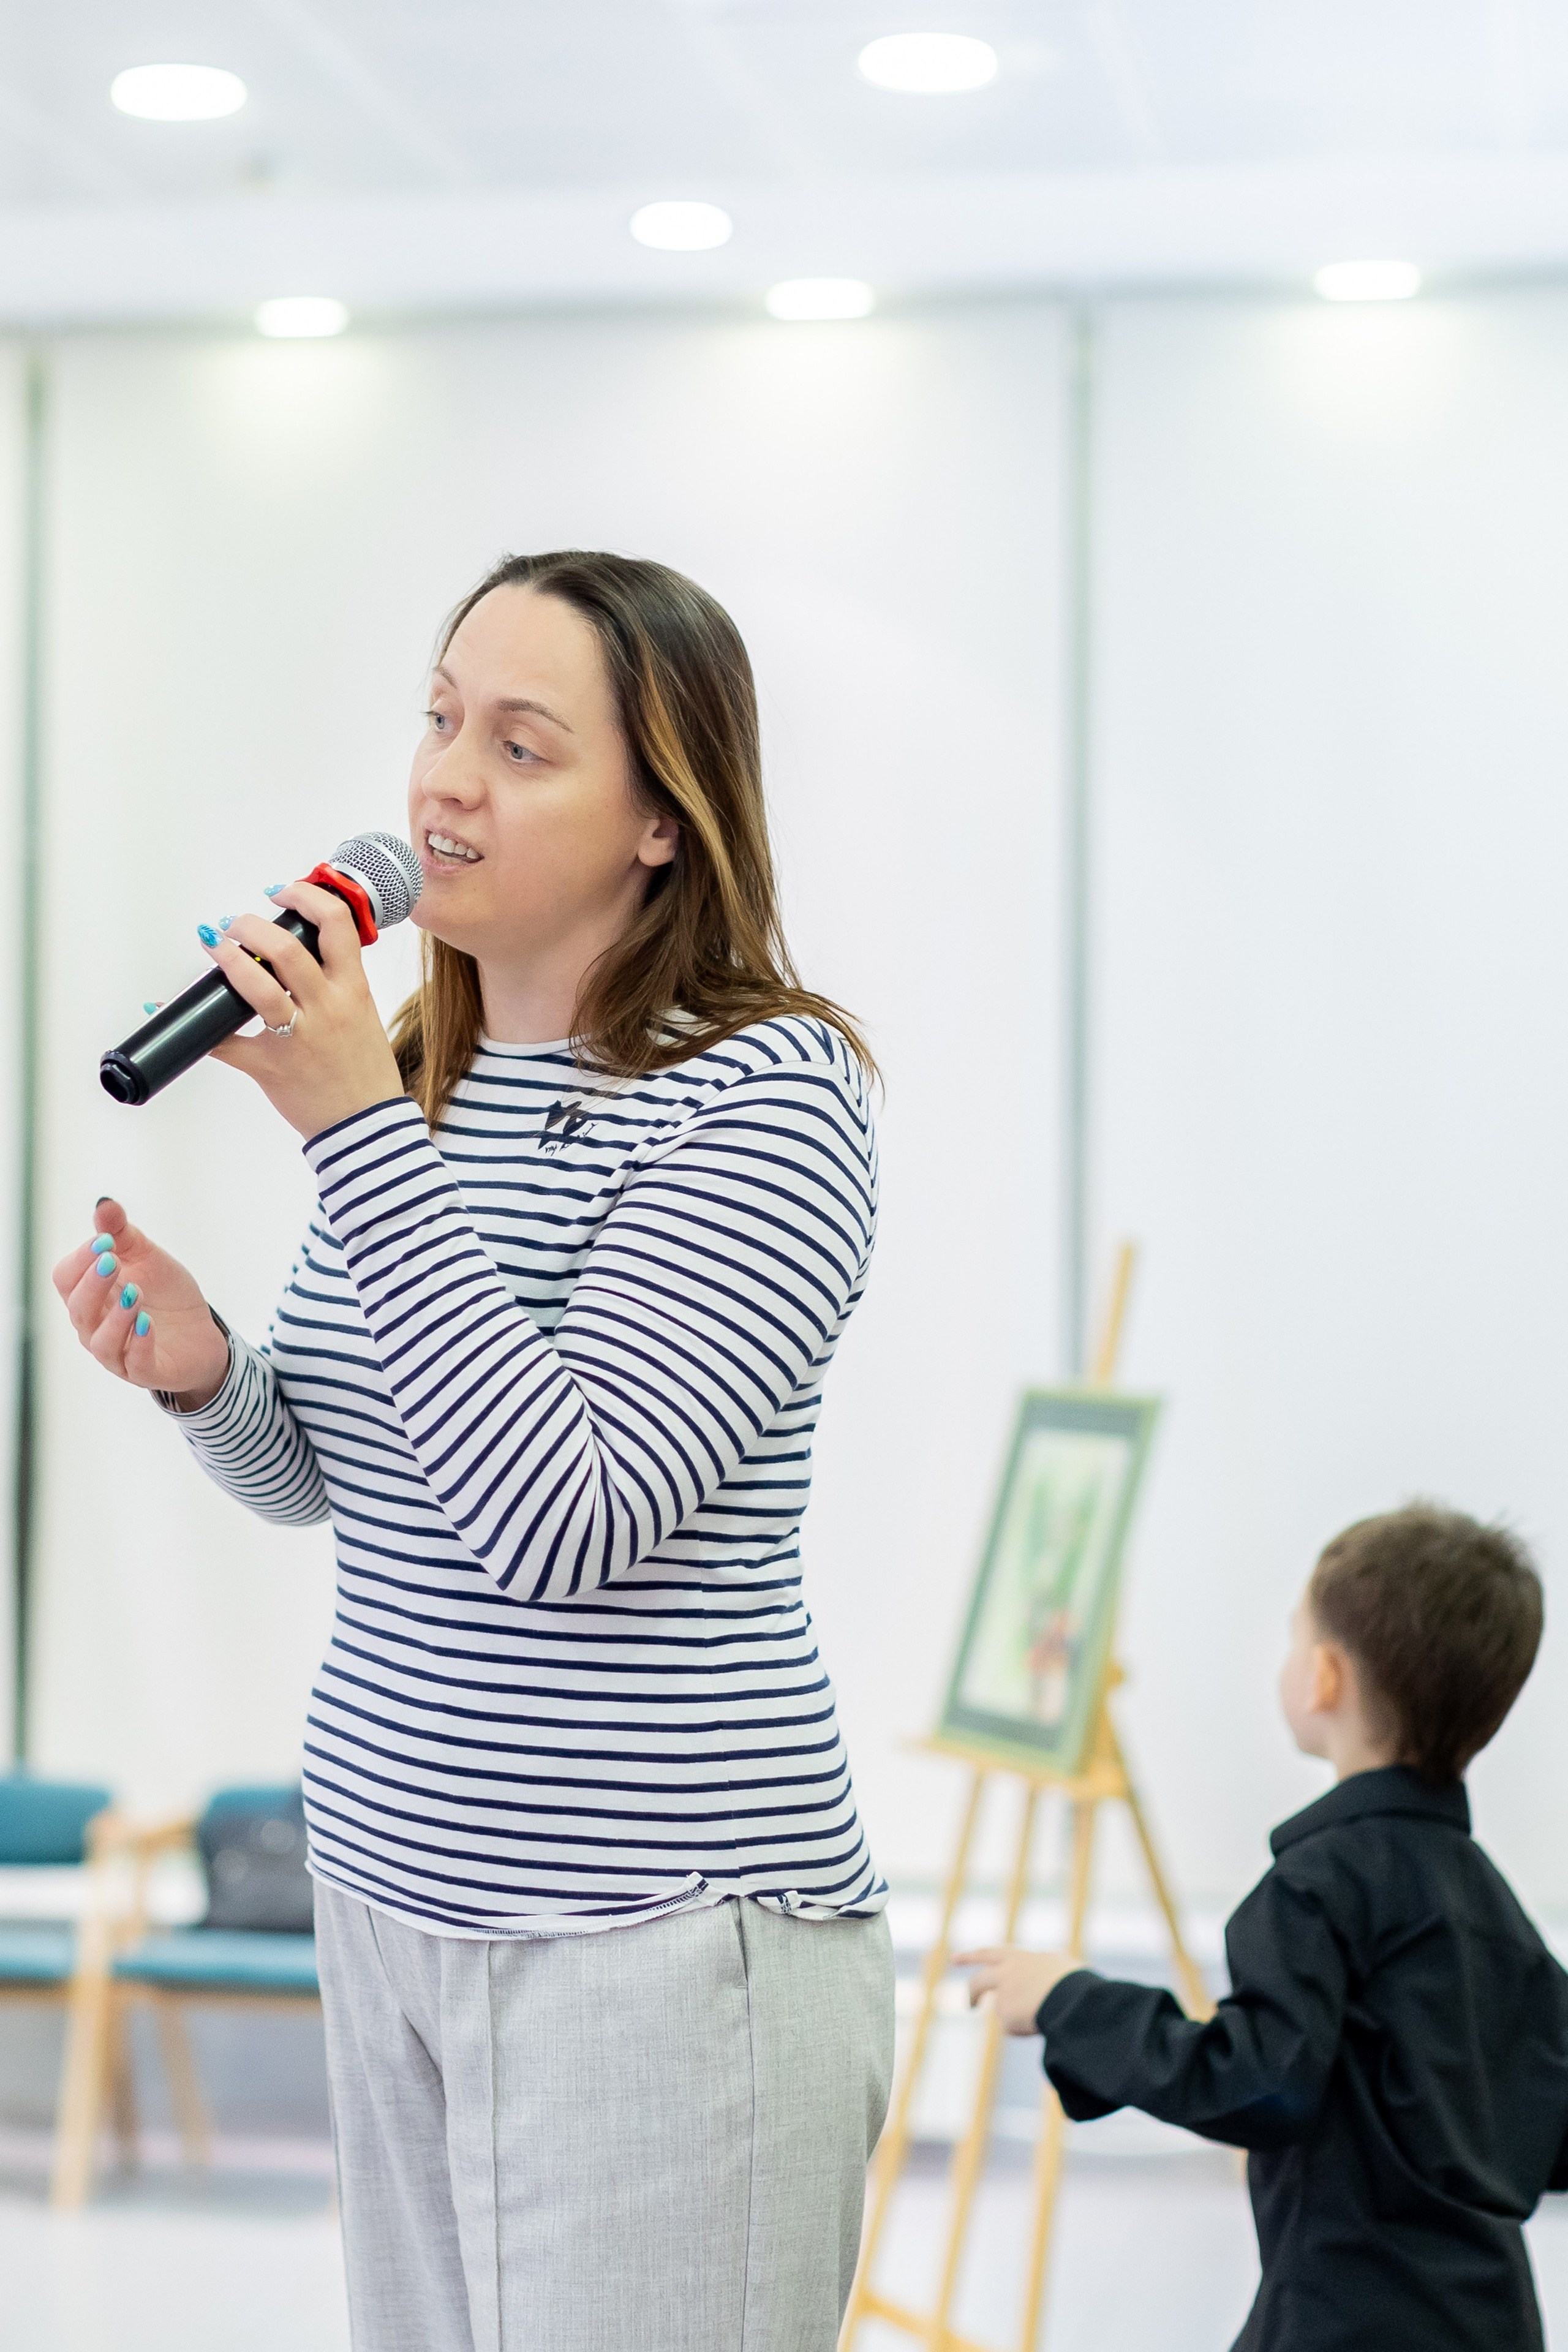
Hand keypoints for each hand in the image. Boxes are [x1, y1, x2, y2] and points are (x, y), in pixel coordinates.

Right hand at [52, 1198, 230, 1407]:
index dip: (81, 1259)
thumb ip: (122, 1234)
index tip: (105, 1240)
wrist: (202, 1334)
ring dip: (116, 1316)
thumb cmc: (166, 1295)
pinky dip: (139, 1342)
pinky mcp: (145, 1371)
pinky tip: (147, 1323)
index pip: (65, 1278)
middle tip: (112, 1261)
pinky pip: (135, 1363)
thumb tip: (104, 1203)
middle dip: (93, 1283)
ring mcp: (118, 1353)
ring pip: (101, 1341)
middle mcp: (95, 1326)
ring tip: (135, 1293)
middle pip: (78, 1308)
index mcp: (90, 1296)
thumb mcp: (147, 1258)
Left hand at [200, 880, 403, 1139]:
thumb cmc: (364, 1071)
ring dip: (227, 956)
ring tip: (213, 942)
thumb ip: (335, 982)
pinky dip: (194, 1023)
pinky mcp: (270, 1066)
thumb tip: (298, 952)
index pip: (335, 925)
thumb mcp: (363, 1015)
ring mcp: (298, 1037)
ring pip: (256, 986)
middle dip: (250, 926)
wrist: (366, 1126)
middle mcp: (326, 1007)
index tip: (281, 892)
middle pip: (284, 948)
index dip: (305, 897)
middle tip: (234, 924)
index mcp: (353, 990)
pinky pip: (224, 1042)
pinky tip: (166, 1005)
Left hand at [955, 1946, 1080, 2034]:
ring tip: (1045, 2015)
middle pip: (978, 1982)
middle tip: (971, 2004)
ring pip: (1004, 2013)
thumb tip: (1038, 1988)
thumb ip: (1041, 1974)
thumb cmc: (1075, 1982)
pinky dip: (1024, 2030)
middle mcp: (1006, 1972)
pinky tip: (1040, 2023)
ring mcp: (1003, 1993)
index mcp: (1019, 1957)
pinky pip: (1013, 2029)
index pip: (990, 1953)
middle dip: (973, 1993)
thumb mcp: (1058, 1969)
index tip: (954, 1959)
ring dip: (1020, 2019)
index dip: (972, 1956)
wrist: (1073, 1997)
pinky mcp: (1005, 2014)